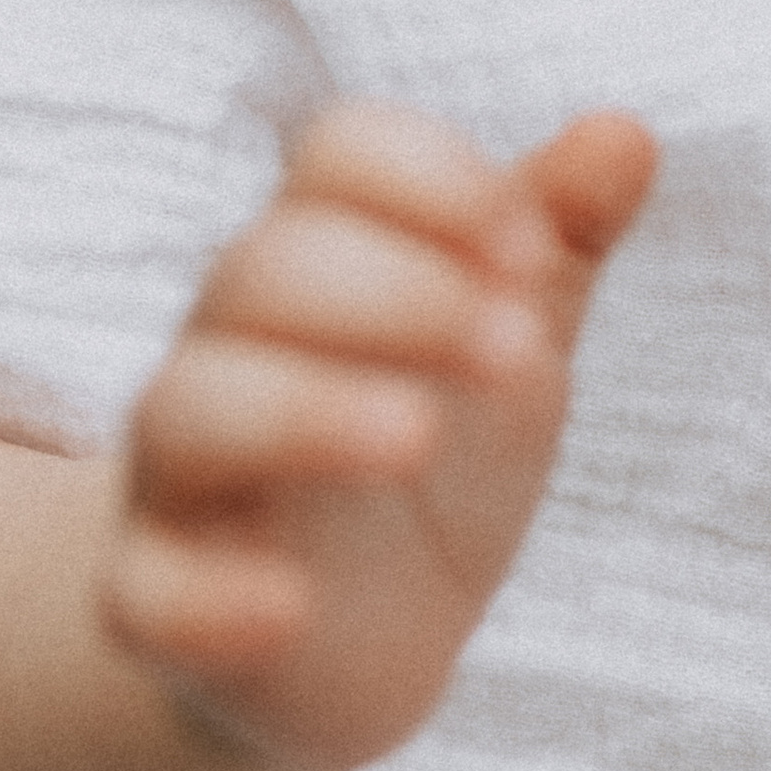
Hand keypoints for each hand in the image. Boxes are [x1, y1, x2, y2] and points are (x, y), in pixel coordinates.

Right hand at [102, 99, 655, 770]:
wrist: (346, 637)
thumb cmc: (432, 454)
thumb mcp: (510, 345)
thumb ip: (559, 242)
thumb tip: (626, 133)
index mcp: (320, 255)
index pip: (338, 156)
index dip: (435, 181)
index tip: (531, 253)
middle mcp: (230, 345)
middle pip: (264, 268)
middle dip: (400, 293)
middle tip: (517, 351)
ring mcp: (181, 476)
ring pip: (190, 408)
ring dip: (306, 412)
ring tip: (418, 436)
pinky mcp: (161, 606)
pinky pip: (144, 593)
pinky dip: (208, 596)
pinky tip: (288, 606)